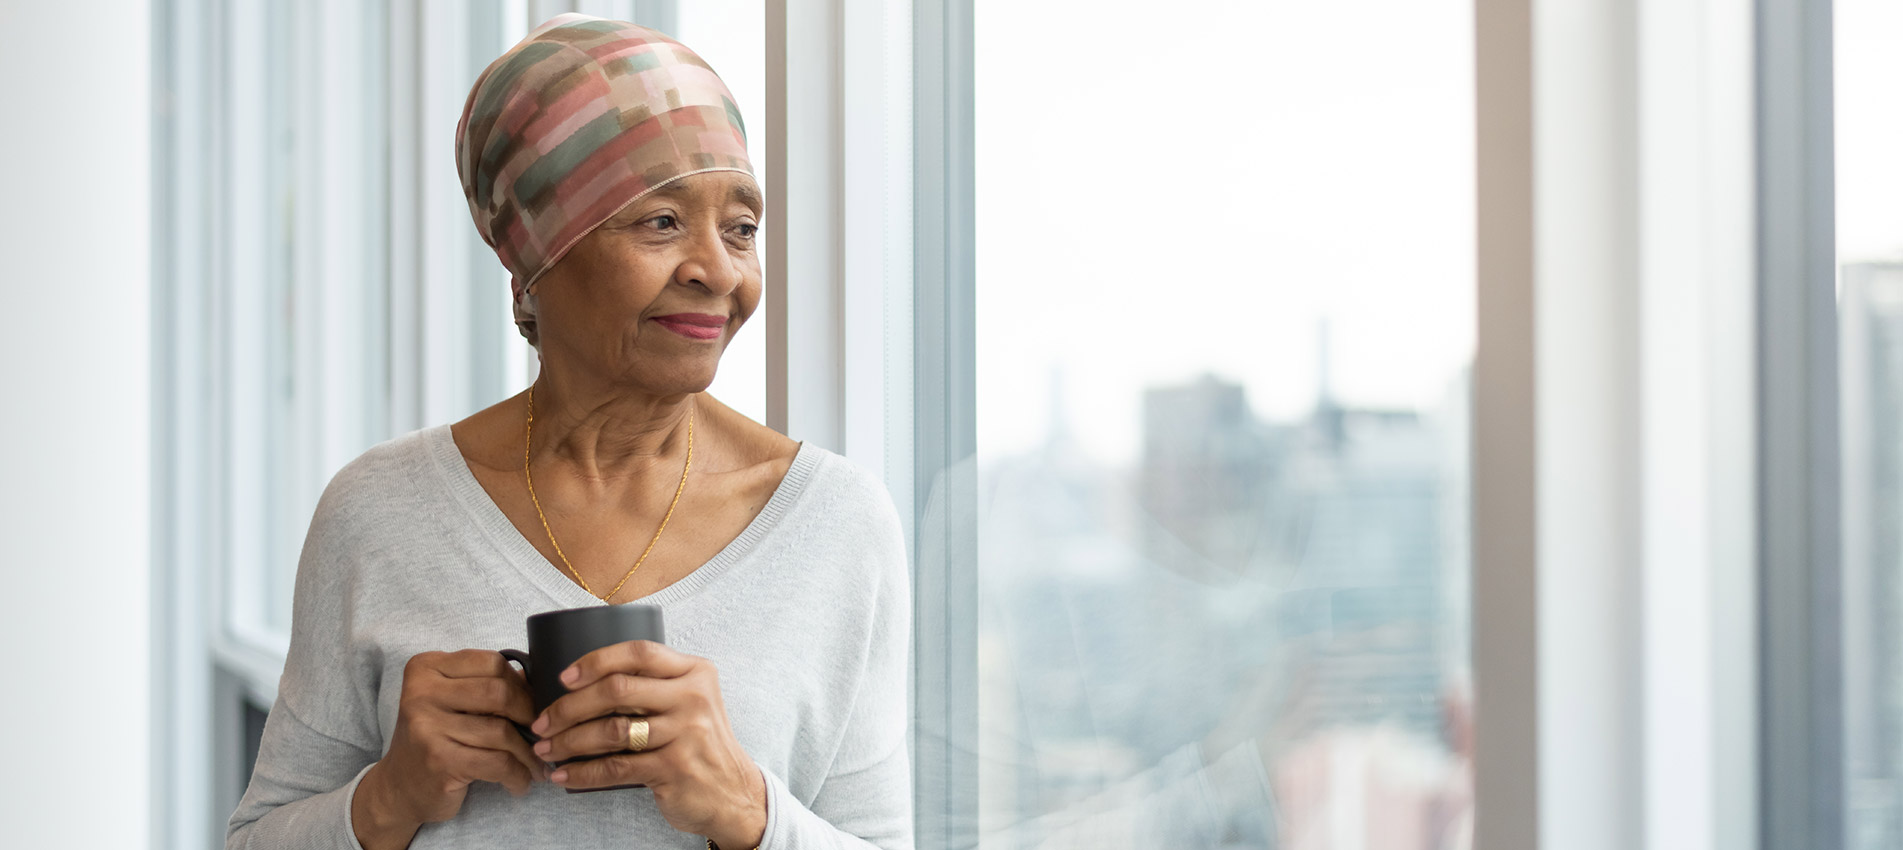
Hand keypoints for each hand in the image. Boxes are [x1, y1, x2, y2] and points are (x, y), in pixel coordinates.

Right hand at [353, 650, 545, 848]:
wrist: (398, 789)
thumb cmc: (435, 739)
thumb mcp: (453, 703)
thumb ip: (487, 685)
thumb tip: (539, 679)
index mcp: (426, 668)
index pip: (492, 663)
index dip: (521, 685)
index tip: (532, 705)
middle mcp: (421, 693)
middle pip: (499, 693)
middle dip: (529, 715)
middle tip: (541, 733)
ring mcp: (427, 727)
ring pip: (502, 731)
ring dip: (528, 752)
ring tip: (536, 764)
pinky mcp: (440, 760)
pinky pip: (498, 762)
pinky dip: (518, 775)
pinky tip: (520, 782)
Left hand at [531, 640, 766, 849]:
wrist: (733, 792)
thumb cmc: (699, 744)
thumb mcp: (690, 702)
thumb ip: (655, 686)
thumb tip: (584, 683)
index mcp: (694, 672)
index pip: (639, 653)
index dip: (596, 661)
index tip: (564, 678)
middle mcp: (692, 697)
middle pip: (617, 690)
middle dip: (570, 707)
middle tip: (543, 722)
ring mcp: (685, 733)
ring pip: (611, 730)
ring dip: (569, 741)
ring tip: (546, 749)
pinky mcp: (673, 767)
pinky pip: (616, 767)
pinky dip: (583, 772)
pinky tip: (564, 774)